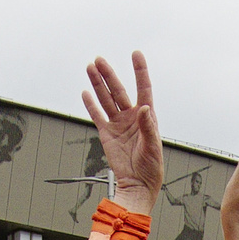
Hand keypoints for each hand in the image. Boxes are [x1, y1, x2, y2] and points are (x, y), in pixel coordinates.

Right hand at [82, 52, 163, 212]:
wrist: (137, 185)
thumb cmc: (151, 168)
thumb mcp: (153, 147)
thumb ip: (148, 127)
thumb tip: (145, 108)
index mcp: (147, 117)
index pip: (143, 88)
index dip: (140, 71)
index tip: (136, 54)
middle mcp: (131, 117)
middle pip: (119, 90)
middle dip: (109, 75)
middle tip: (99, 60)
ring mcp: (118, 124)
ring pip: (106, 99)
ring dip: (98, 84)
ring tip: (90, 68)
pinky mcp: (106, 134)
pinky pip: (97, 115)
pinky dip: (91, 105)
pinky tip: (85, 93)